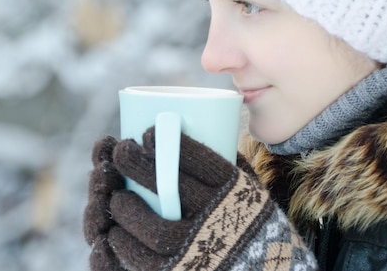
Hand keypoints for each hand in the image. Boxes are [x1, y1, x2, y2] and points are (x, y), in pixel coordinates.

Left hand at [84, 129, 316, 270]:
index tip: (147, 133)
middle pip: (172, 190)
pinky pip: (149, 263)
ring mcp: (203, 250)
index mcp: (237, 193)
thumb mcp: (250, 189)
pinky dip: (126, 247)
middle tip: (122, 151)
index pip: (204, 164)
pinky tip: (115, 234)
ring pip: (156, 229)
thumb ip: (227, 164)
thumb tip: (190, 130)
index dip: (172, 146)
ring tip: (116, 199)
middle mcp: (221, 220)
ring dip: (128, 210)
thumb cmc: (251, 221)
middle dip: (139, 166)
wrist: (270, 270)